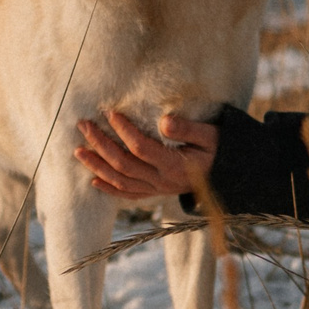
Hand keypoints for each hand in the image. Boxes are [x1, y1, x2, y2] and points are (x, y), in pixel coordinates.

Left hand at [76, 111, 217, 199]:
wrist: (229, 175)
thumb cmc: (219, 149)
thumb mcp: (211, 136)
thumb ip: (188, 129)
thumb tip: (163, 121)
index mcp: (175, 166)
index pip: (141, 148)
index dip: (124, 131)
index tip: (111, 113)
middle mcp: (162, 181)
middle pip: (123, 164)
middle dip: (101, 144)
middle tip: (84, 125)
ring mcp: (157, 190)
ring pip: (120, 181)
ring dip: (97, 166)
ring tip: (79, 150)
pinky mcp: (155, 193)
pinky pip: (128, 195)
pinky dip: (109, 188)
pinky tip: (94, 179)